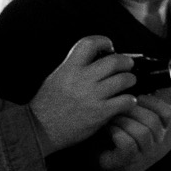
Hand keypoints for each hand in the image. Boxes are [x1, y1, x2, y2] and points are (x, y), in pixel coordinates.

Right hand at [30, 36, 138, 152]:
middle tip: (127, 65)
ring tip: (128, 82)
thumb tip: (97, 58)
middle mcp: (82, 79)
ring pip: (124, 79)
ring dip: (130, 80)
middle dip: (126, 61)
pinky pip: (125, 101)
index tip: (110, 47)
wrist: (40, 129)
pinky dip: (130, 100)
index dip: (104, 41)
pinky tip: (127, 101)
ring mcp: (92, 96)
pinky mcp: (100, 113)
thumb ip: (75, 67)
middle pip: (114, 61)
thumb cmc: (47, 105)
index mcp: (69, 68)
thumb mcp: (56, 77)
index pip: (90, 43)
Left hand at [91, 93, 170, 170]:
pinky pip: (128, 143)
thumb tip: (132, 80)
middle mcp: (155, 139)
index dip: (153, 102)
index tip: (137, 97)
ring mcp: (143, 151)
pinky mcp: (128, 159)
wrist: (97, 150)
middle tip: (117, 106)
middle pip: (153, 121)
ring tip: (111, 118)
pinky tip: (109, 129)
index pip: (167, 113)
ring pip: (142, 132)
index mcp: (158, 126)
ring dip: (124, 121)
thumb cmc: (112, 127)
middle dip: (133, 110)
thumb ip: (133, 101)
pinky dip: (116, 132)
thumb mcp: (126, 112)